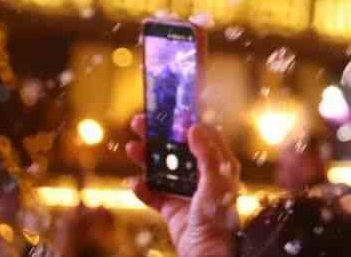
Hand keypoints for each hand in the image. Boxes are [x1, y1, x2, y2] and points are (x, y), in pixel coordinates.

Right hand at [125, 117, 240, 256]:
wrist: (208, 252)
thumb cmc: (220, 216)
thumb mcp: (215, 181)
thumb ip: (206, 154)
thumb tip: (194, 127)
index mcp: (219, 163)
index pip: (201, 135)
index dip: (183, 122)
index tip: (167, 109)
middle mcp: (202, 175)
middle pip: (176, 149)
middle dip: (157, 136)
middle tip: (139, 122)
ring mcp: (186, 192)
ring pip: (162, 169)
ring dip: (146, 158)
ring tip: (131, 147)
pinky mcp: (172, 209)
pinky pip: (153, 195)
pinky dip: (142, 189)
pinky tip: (134, 183)